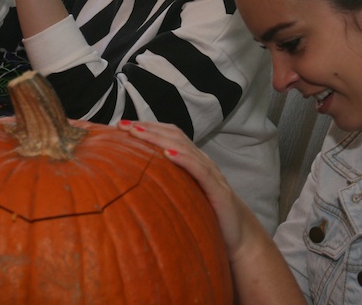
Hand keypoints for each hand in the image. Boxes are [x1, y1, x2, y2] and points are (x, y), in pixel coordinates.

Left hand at [117, 120, 249, 256]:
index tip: (122, 125)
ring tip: (138, 132)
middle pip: (174, 136)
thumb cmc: (208, 216)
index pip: (169, 136)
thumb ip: (166, 184)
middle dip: (147, 128)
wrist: (239, 238)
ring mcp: (211, 174)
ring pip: (184, 148)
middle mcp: (202, 162)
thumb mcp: (183, 196)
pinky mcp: (218, 191)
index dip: (147, 127)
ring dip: (159, 137)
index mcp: (193, 162)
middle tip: (122, 124)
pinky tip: (168, 153)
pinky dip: (184, 159)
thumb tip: (132, 181)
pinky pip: (200, 171)